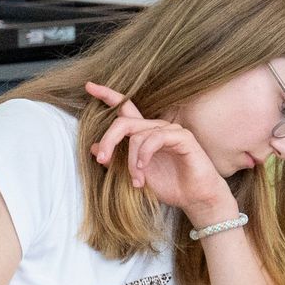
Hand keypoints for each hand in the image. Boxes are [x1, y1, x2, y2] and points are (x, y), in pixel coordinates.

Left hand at [85, 82, 234, 219]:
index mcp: (144, 134)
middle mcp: (156, 128)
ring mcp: (171, 131)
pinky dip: (144, 155)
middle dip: (109, 140)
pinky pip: (155, 138)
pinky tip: (143, 170)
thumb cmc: (169, 185)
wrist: (195, 198)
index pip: (125, 109)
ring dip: (131, 161)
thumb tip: (94, 147)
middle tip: (101, 159)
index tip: (89, 86)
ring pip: (137, 135)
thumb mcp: (134, 174)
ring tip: (136, 181)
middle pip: (123, 122)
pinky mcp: (183, 137)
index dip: (107, 96)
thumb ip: (116, 160)